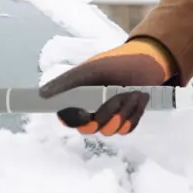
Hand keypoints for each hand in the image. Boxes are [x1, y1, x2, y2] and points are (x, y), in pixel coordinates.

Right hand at [38, 37, 175, 136]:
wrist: (150, 62)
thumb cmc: (119, 62)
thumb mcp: (91, 69)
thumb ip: (67, 82)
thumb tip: (41, 94)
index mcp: (80, 98)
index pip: (68, 118)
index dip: (74, 119)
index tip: (86, 114)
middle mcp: (93, 110)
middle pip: (90, 128)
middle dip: (105, 114)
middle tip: (117, 97)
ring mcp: (111, 117)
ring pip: (111, 130)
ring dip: (123, 110)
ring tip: (132, 92)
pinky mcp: (128, 121)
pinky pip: (127, 129)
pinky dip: (135, 113)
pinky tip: (139, 98)